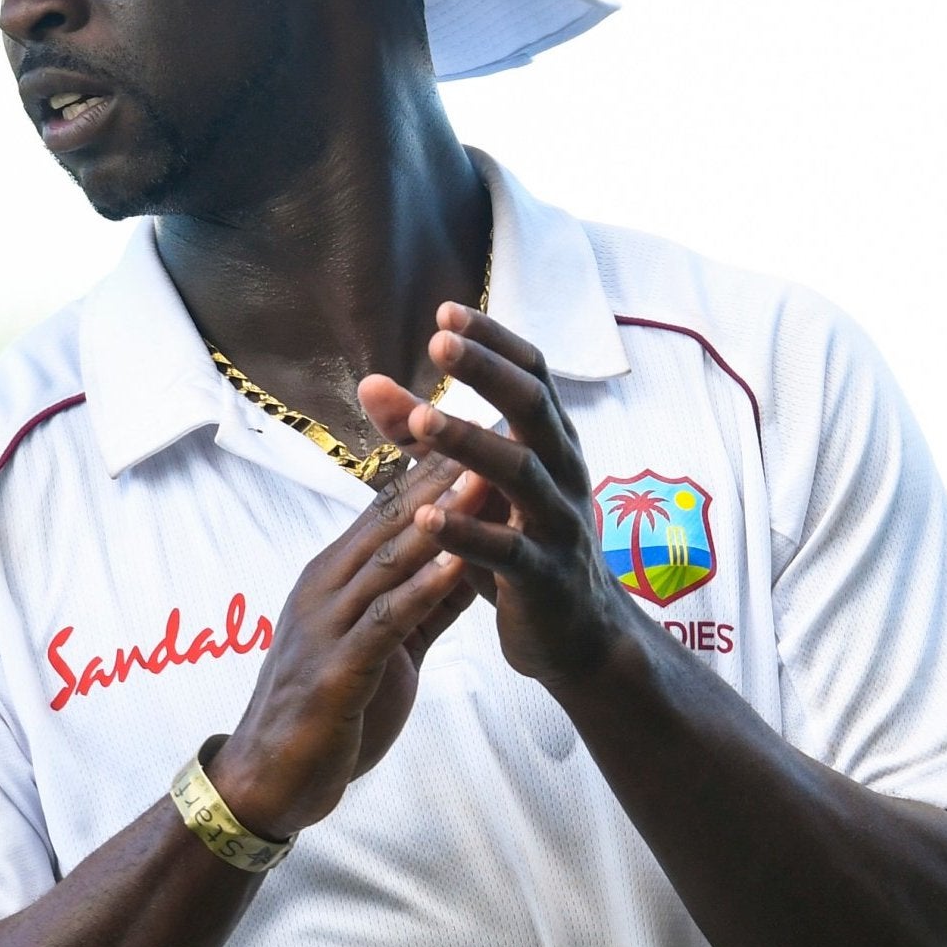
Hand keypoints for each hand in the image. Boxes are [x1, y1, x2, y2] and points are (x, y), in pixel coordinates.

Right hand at [205, 455, 483, 837]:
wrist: (267, 782)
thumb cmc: (328, 714)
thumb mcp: (381, 649)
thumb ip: (420, 606)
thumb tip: (466, 564)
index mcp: (330, 579)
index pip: (386, 510)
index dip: (435, 469)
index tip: (480, 431)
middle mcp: (323, 589)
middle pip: (390, 520)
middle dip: (445, 475)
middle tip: (493, 432)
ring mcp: (325, 627)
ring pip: (389, 559)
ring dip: (442, 519)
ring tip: (488, 479)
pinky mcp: (336, 672)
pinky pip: (386, 620)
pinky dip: (424, 589)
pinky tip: (460, 565)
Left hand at [356, 304, 637, 692]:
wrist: (577, 635)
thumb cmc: (518, 543)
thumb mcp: (471, 483)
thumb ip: (421, 433)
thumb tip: (369, 381)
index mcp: (550, 443)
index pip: (530, 374)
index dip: (492, 341)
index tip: (446, 311)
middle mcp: (564, 473)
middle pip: (531, 408)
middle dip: (487, 372)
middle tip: (440, 343)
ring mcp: (558, 525)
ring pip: (520, 474)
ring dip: (471, 444)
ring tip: (422, 421)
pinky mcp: (544, 579)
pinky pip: (508, 552)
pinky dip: (467, 534)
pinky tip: (427, 517)